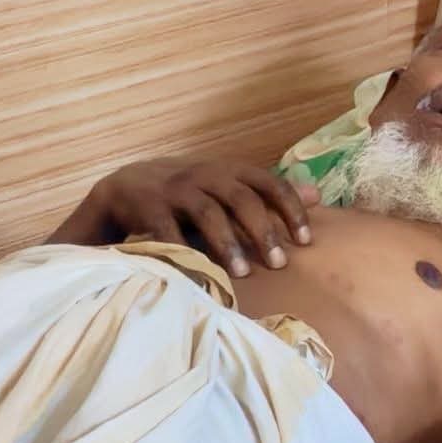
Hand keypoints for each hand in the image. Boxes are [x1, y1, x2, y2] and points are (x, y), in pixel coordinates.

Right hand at [61, 158, 318, 276]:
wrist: (124, 188)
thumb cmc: (189, 195)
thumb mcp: (229, 188)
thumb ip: (269, 194)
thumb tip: (317, 195)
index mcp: (230, 169)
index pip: (270, 183)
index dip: (291, 209)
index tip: (306, 241)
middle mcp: (205, 174)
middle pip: (242, 199)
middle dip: (263, 231)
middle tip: (279, 264)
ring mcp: (175, 187)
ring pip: (208, 213)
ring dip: (227, 243)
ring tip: (240, 273)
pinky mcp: (147, 204)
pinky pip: (167, 229)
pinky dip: (182, 250)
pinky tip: (195, 271)